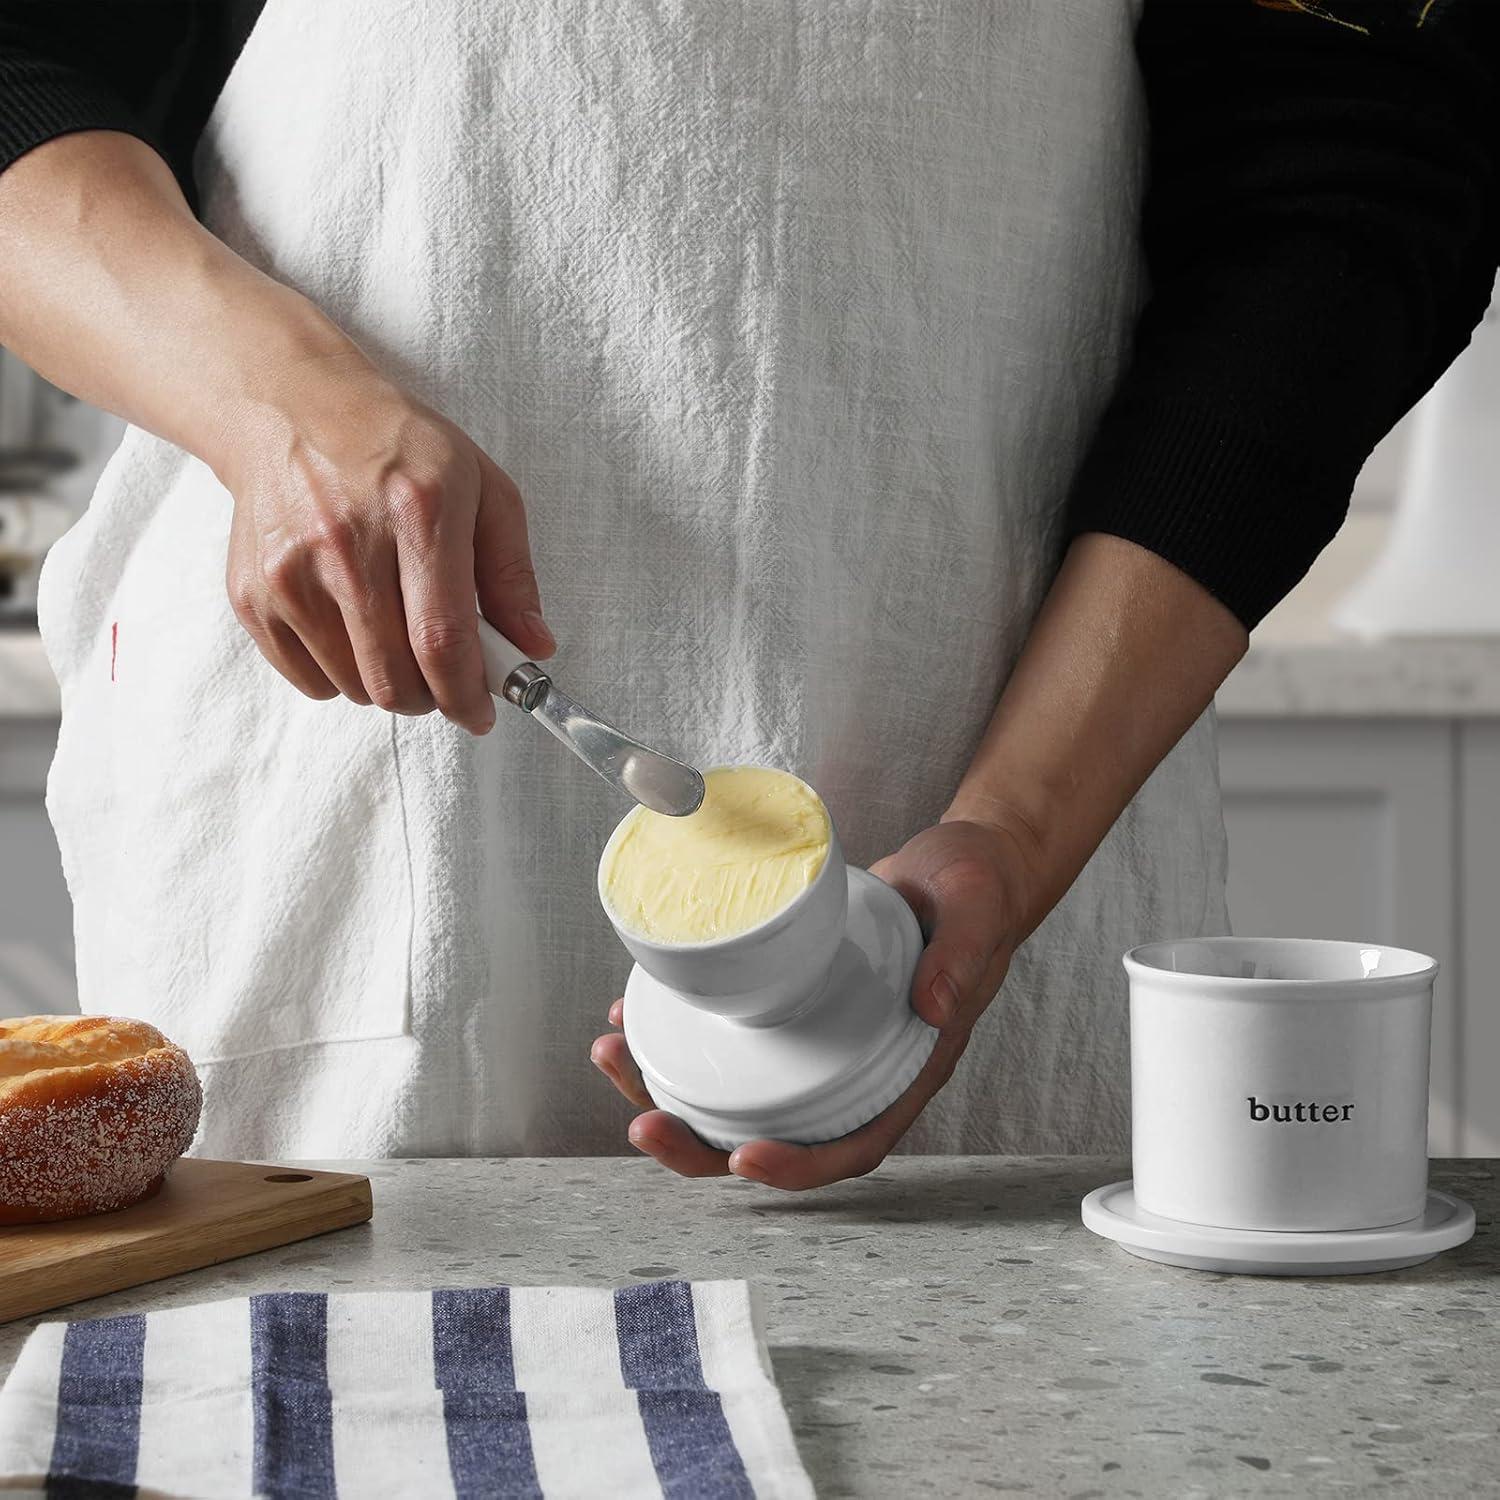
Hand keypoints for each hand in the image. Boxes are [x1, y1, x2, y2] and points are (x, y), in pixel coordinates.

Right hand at [221, 349, 554, 734]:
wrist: (293, 411)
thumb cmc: (400, 451)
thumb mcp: (482, 489)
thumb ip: (512, 574)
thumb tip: (533, 648)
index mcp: (418, 511)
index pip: (441, 639)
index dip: (467, 694)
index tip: (482, 713)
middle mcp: (347, 543)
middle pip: (394, 677)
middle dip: (432, 698)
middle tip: (445, 679)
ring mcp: (291, 571)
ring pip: (354, 686)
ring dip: (388, 685)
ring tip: (397, 636)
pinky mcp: (253, 593)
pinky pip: (310, 679)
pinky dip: (342, 675)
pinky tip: (353, 627)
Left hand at [590, 815, 1038, 1188]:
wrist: (959, 861)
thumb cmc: (977, 891)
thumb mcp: (976, 913)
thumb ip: (961, 958)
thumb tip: (932, 1007)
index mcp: (905, 1067)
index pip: (852, 1144)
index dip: (797, 1167)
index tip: (743, 1159)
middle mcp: (853, 1067)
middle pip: (771, 1133)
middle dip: (698, 1142)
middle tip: (643, 1122)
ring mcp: (816, 1039)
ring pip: (734, 1092)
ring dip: (667, 1089)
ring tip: (612, 1054)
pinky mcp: (788, 1003)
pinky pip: (727, 1036)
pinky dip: (674, 1032)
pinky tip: (635, 1010)